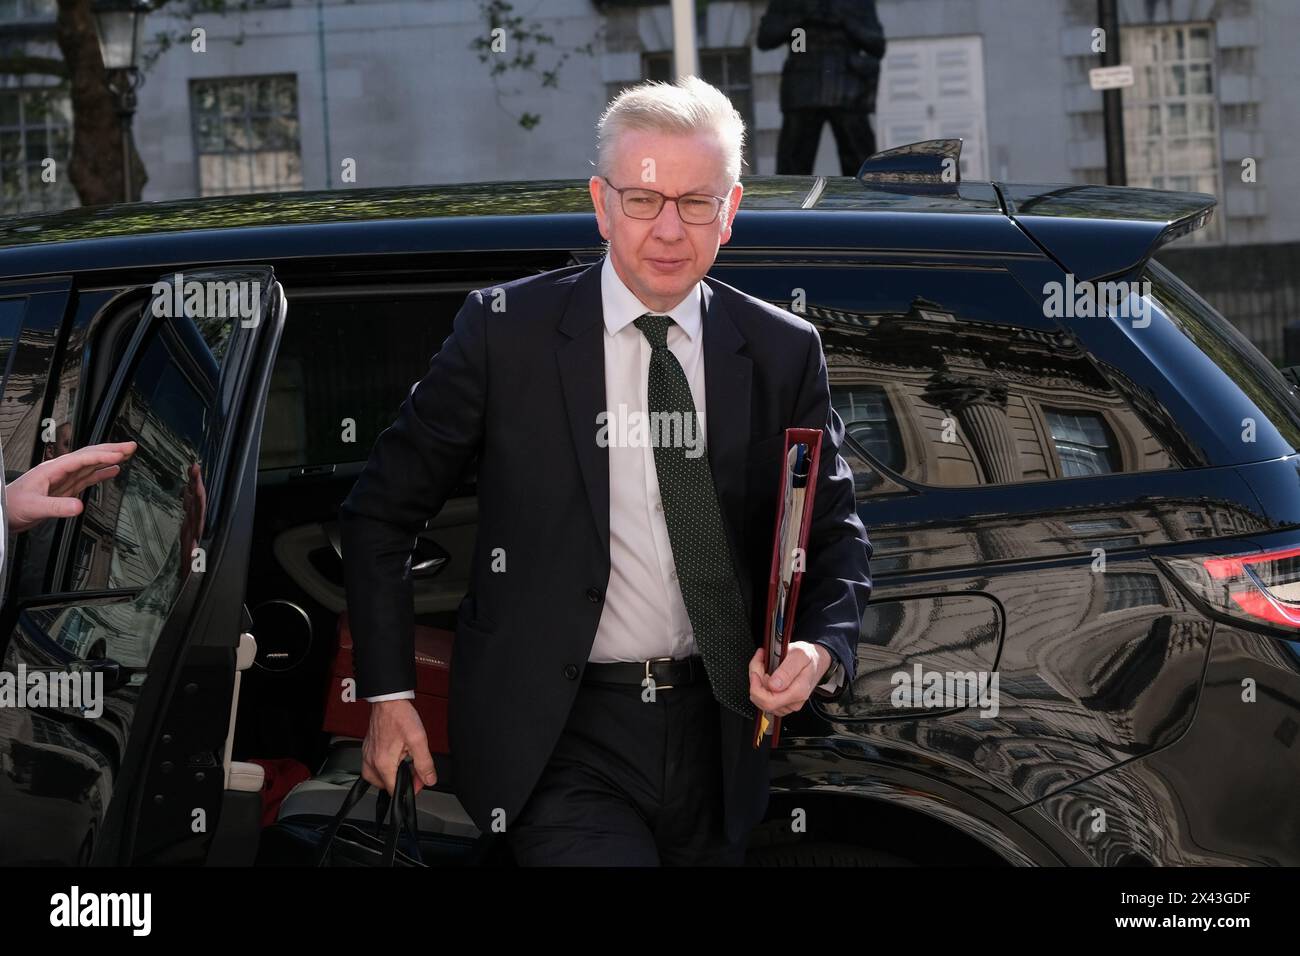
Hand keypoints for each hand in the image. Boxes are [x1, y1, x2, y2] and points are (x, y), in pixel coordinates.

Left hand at [6, 441, 137, 533]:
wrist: (3, 513)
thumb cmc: (12, 505)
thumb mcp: (35, 507)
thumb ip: (57, 506)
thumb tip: (79, 506)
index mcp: (52, 469)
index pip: (82, 458)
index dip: (101, 456)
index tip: (119, 455)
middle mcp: (60, 471)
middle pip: (89, 455)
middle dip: (111, 450)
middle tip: (130, 446)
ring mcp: (63, 479)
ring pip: (91, 464)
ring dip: (109, 458)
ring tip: (126, 454)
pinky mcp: (65, 488)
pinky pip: (88, 477)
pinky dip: (102, 473)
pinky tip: (112, 471)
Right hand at [362, 698, 437, 795]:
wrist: (388, 700)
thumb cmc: (400, 716)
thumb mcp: (418, 740)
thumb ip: (424, 763)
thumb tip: (429, 779)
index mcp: (383, 763)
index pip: (393, 790)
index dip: (409, 788)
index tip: (418, 781)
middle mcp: (371, 761)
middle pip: (384, 786)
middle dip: (400, 782)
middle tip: (413, 771)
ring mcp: (367, 755)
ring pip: (376, 778)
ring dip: (390, 776)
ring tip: (403, 766)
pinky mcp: (367, 749)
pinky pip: (372, 766)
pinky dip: (383, 767)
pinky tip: (394, 758)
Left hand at [748, 641, 834, 717]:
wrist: (815, 661)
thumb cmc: (807, 657)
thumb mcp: (799, 655)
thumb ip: (787, 670)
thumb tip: (774, 686)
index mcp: (798, 692)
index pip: (769, 701)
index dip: (757, 685)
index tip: (757, 668)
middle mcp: (793, 702)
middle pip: (762, 701)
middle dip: (756, 682)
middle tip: (761, 664)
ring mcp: (788, 705)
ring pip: (761, 700)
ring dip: (758, 682)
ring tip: (765, 666)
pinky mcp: (783, 705)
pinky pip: (764, 700)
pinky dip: (761, 686)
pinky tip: (767, 675)